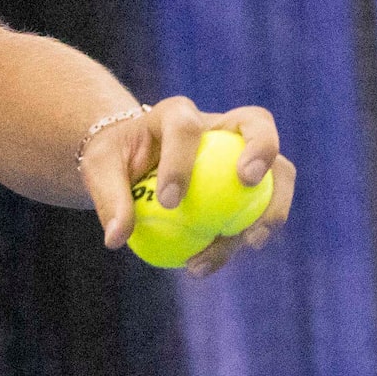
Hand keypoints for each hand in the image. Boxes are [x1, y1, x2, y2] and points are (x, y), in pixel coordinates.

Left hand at [82, 96, 297, 277]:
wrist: (132, 161)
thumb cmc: (115, 158)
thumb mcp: (99, 169)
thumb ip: (109, 199)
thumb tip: (117, 238)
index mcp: (177, 113)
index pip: (185, 127)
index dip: (182, 161)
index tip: (170, 202)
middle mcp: (219, 125)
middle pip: (258, 124)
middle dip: (262, 149)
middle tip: (247, 183)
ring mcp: (242, 152)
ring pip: (277, 171)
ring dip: (272, 206)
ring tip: (250, 243)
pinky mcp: (250, 182)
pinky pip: (262, 207)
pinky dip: (246, 235)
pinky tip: (214, 262)